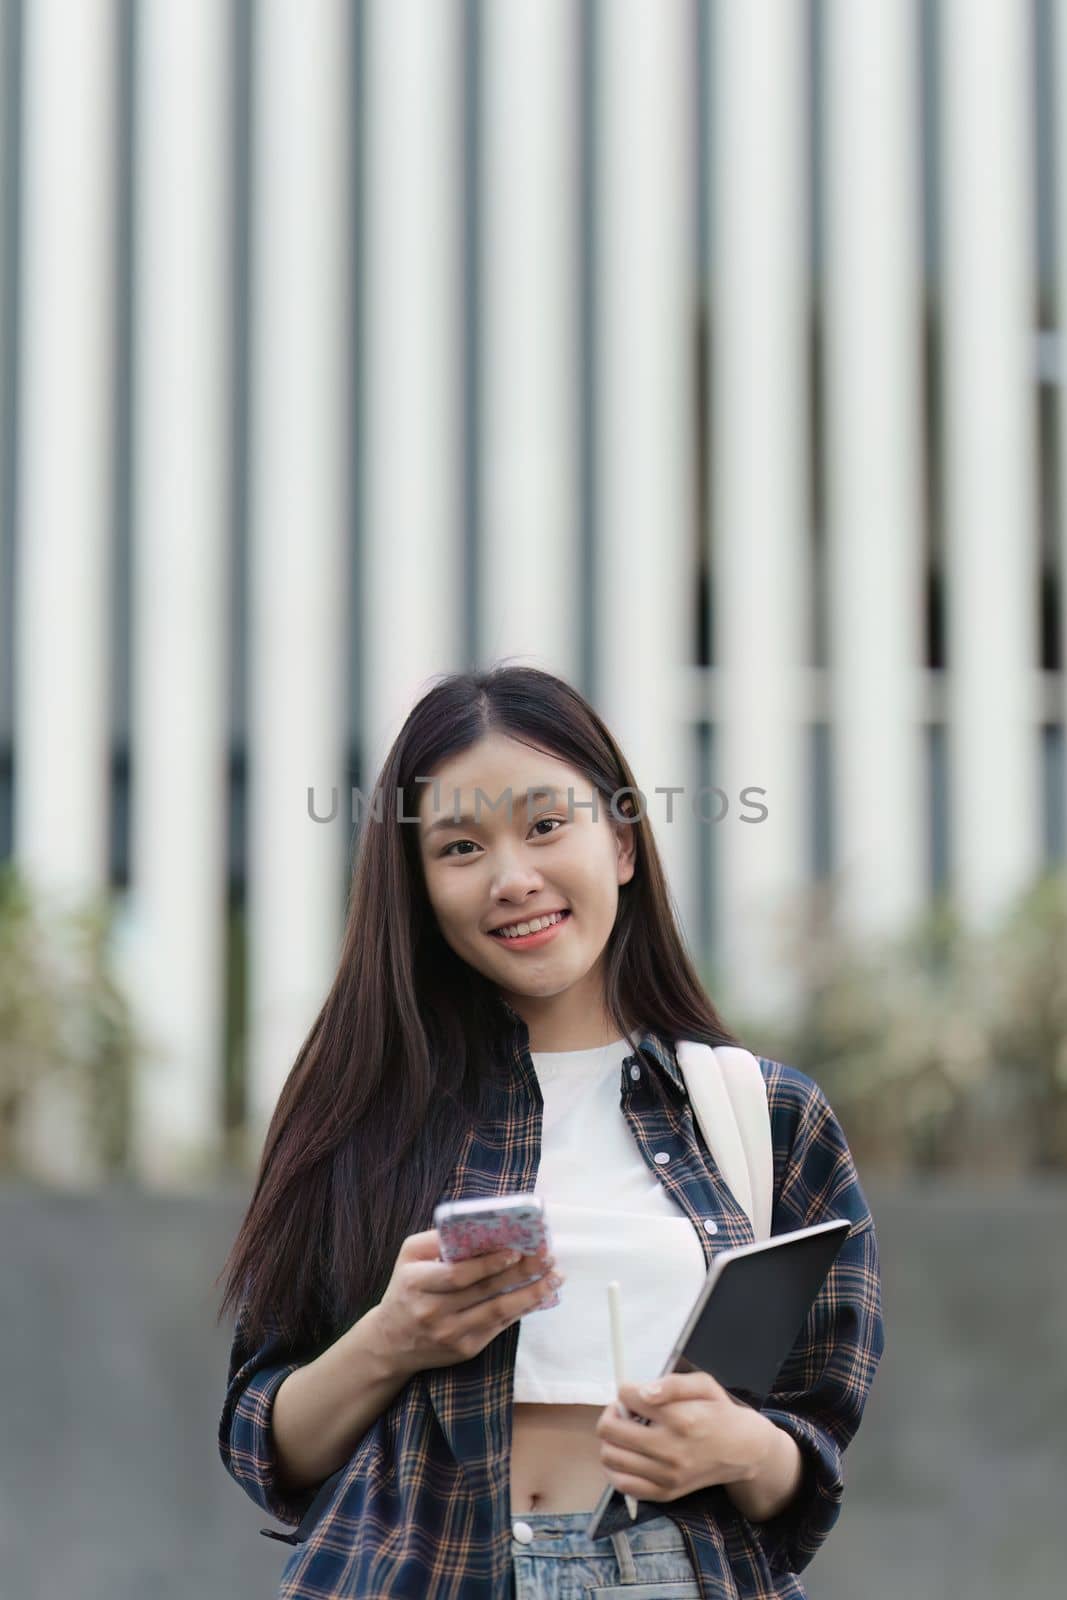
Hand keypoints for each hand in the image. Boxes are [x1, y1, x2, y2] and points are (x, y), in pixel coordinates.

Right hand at [374, 1230, 562, 1374]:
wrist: (391, 1342)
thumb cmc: (406, 1289)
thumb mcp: (409, 1257)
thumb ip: (436, 1239)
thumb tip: (476, 1226)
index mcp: (417, 1283)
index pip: (458, 1274)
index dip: (489, 1263)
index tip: (516, 1250)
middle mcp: (433, 1312)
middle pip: (485, 1291)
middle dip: (521, 1273)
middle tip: (547, 1257)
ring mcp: (450, 1334)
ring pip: (498, 1312)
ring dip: (531, 1293)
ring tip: (554, 1277)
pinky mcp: (465, 1350)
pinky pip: (499, 1327)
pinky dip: (521, 1310)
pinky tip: (539, 1296)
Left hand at [594, 1370, 772, 1503]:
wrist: (742, 1450)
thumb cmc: (719, 1412)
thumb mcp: (703, 1385)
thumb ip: (671, 1384)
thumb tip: (642, 1392)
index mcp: (680, 1418)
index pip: (628, 1397)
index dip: (626, 1390)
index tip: (634, 1393)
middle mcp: (670, 1450)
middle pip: (609, 1429)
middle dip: (612, 1413)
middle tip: (624, 1411)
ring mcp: (666, 1476)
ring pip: (610, 1456)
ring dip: (611, 1439)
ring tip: (627, 1432)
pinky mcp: (664, 1493)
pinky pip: (622, 1484)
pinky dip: (616, 1467)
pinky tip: (628, 1455)